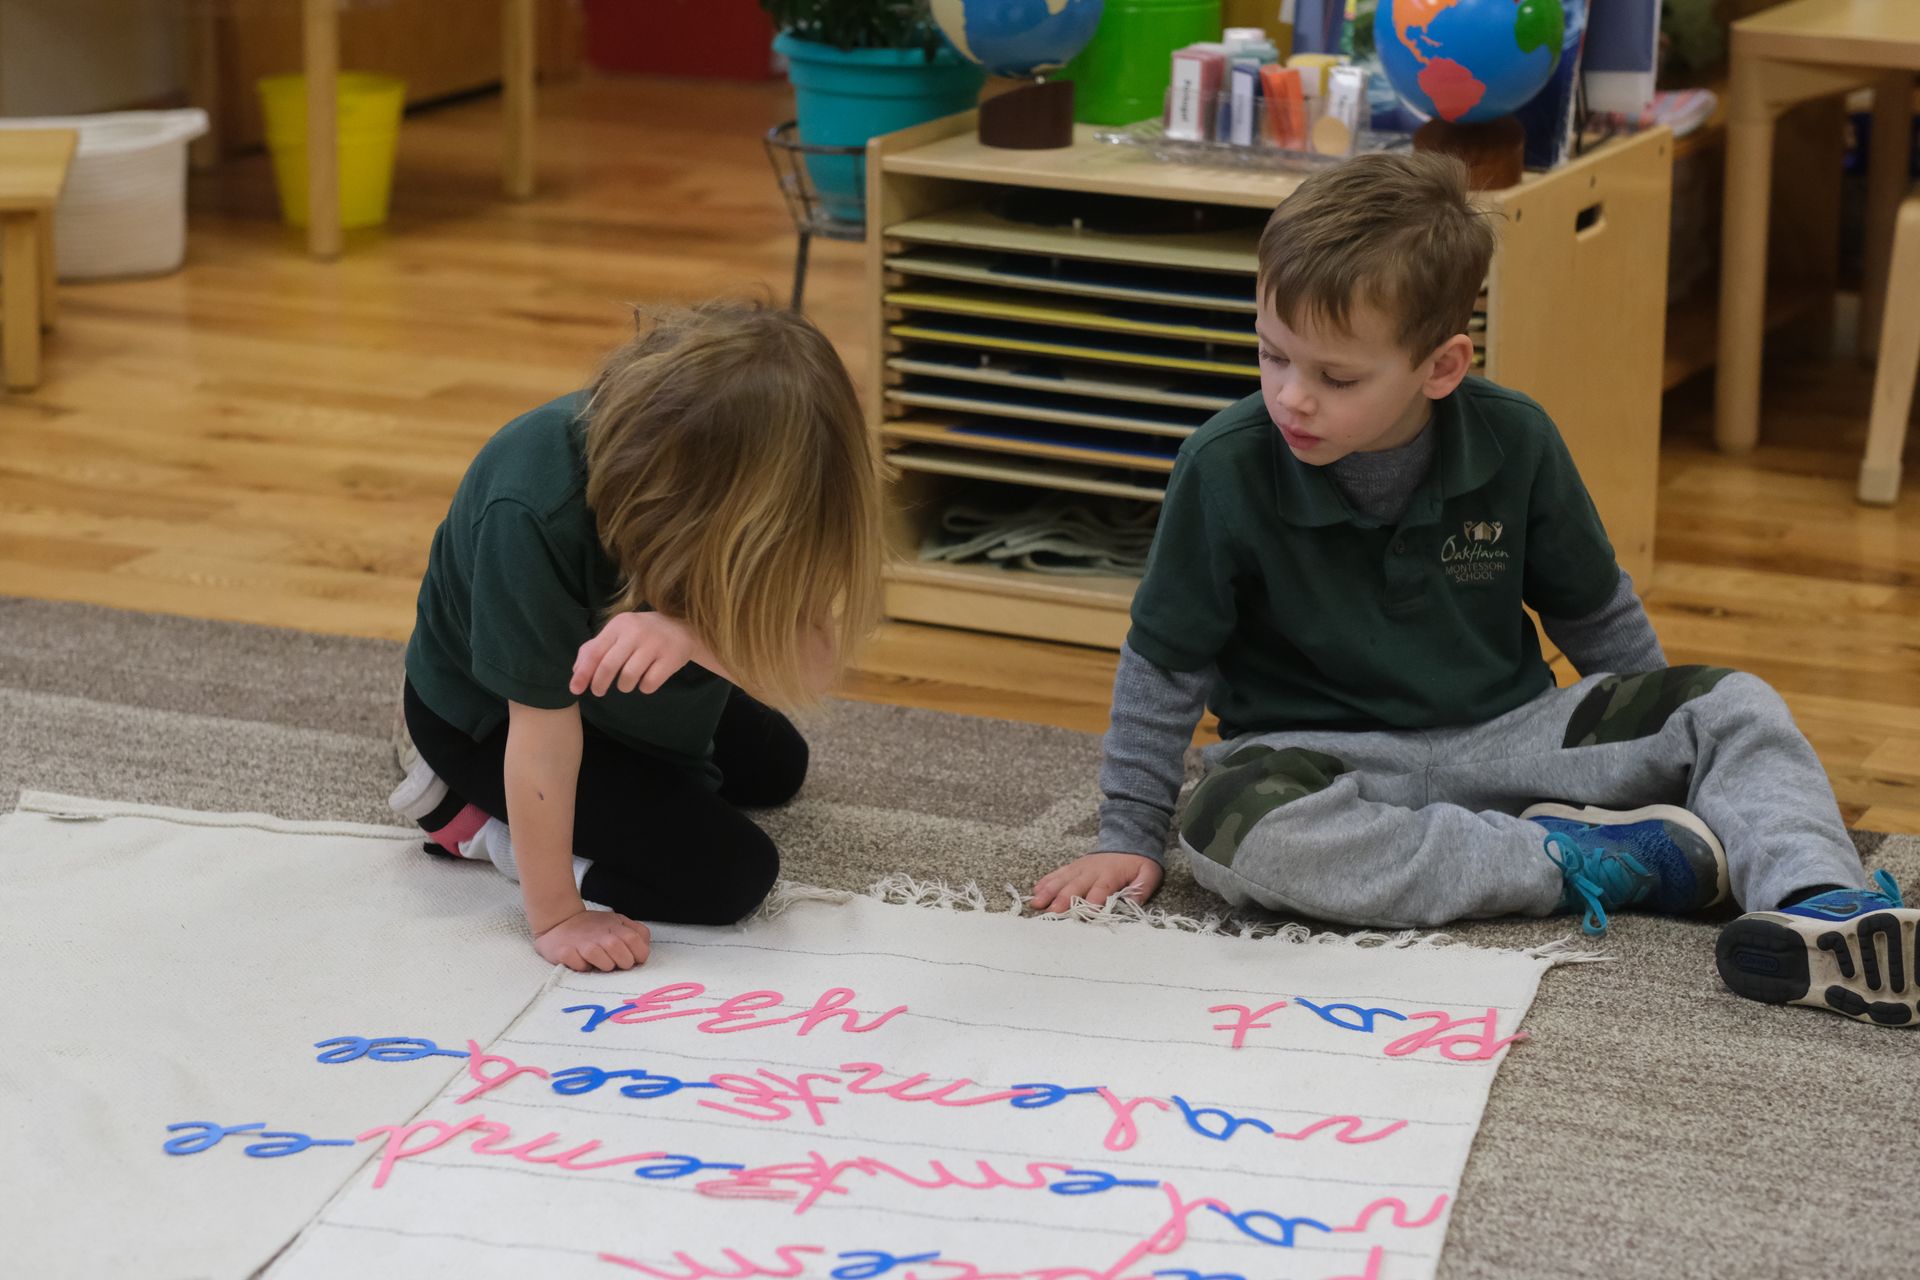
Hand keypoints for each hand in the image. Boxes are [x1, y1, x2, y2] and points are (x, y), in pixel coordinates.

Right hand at [533, 908, 651, 971]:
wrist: (559, 921)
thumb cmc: (593, 927)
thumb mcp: (618, 922)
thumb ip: (636, 932)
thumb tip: (645, 946)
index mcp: (614, 926)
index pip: (635, 940)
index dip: (639, 953)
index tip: (635, 959)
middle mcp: (599, 934)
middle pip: (620, 950)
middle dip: (624, 962)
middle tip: (618, 963)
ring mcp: (581, 944)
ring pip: (602, 961)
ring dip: (605, 966)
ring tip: (599, 964)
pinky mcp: (565, 952)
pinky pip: (579, 965)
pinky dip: (582, 967)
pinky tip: (581, 962)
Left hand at [571, 611, 717, 696]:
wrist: (682, 628)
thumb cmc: (642, 633)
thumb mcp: (618, 633)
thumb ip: (594, 648)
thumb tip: (576, 671)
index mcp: (619, 624)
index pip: (595, 652)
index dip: (583, 673)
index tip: (575, 690)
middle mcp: (636, 632)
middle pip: (609, 666)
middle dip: (599, 684)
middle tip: (599, 692)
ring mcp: (655, 644)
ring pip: (628, 677)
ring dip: (624, 686)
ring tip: (627, 683)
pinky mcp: (671, 658)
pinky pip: (649, 683)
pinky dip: (644, 688)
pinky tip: (646, 681)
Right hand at [1029, 853, 1163, 914]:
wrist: (1128, 837)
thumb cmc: (1139, 861)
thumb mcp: (1148, 874)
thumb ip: (1141, 889)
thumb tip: (1131, 904)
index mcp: (1111, 874)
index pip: (1100, 890)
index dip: (1092, 902)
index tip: (1084, 915)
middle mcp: (1092, 871)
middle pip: (1076, 886)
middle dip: (1064, 899)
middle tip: (1052, 912)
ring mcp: (1080, 867)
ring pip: (1062, 879)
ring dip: (1049, 891)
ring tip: (1037, 903)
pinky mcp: (1073, 866)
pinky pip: (1057, 873)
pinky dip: (1046, 882)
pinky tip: (1035, 891)